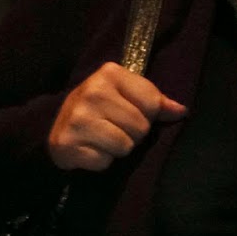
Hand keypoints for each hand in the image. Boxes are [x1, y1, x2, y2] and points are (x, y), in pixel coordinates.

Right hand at [48, 61, 185, 171]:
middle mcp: (92, 92)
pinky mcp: (67, 144)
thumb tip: (181, 111)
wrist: (56, 127)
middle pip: (140, 127)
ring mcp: (77, 119)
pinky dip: (100, 161)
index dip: (147, 115)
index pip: (152, 103)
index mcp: (109, 73)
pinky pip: (104, 162)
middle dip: (132, 134)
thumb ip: (154, 101)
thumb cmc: (97, 109)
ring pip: (124, 147)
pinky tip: (90, 150)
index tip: (128, 113)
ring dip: (117, 149)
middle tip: (113, 129)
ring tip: (102, 140)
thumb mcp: (124, 95)